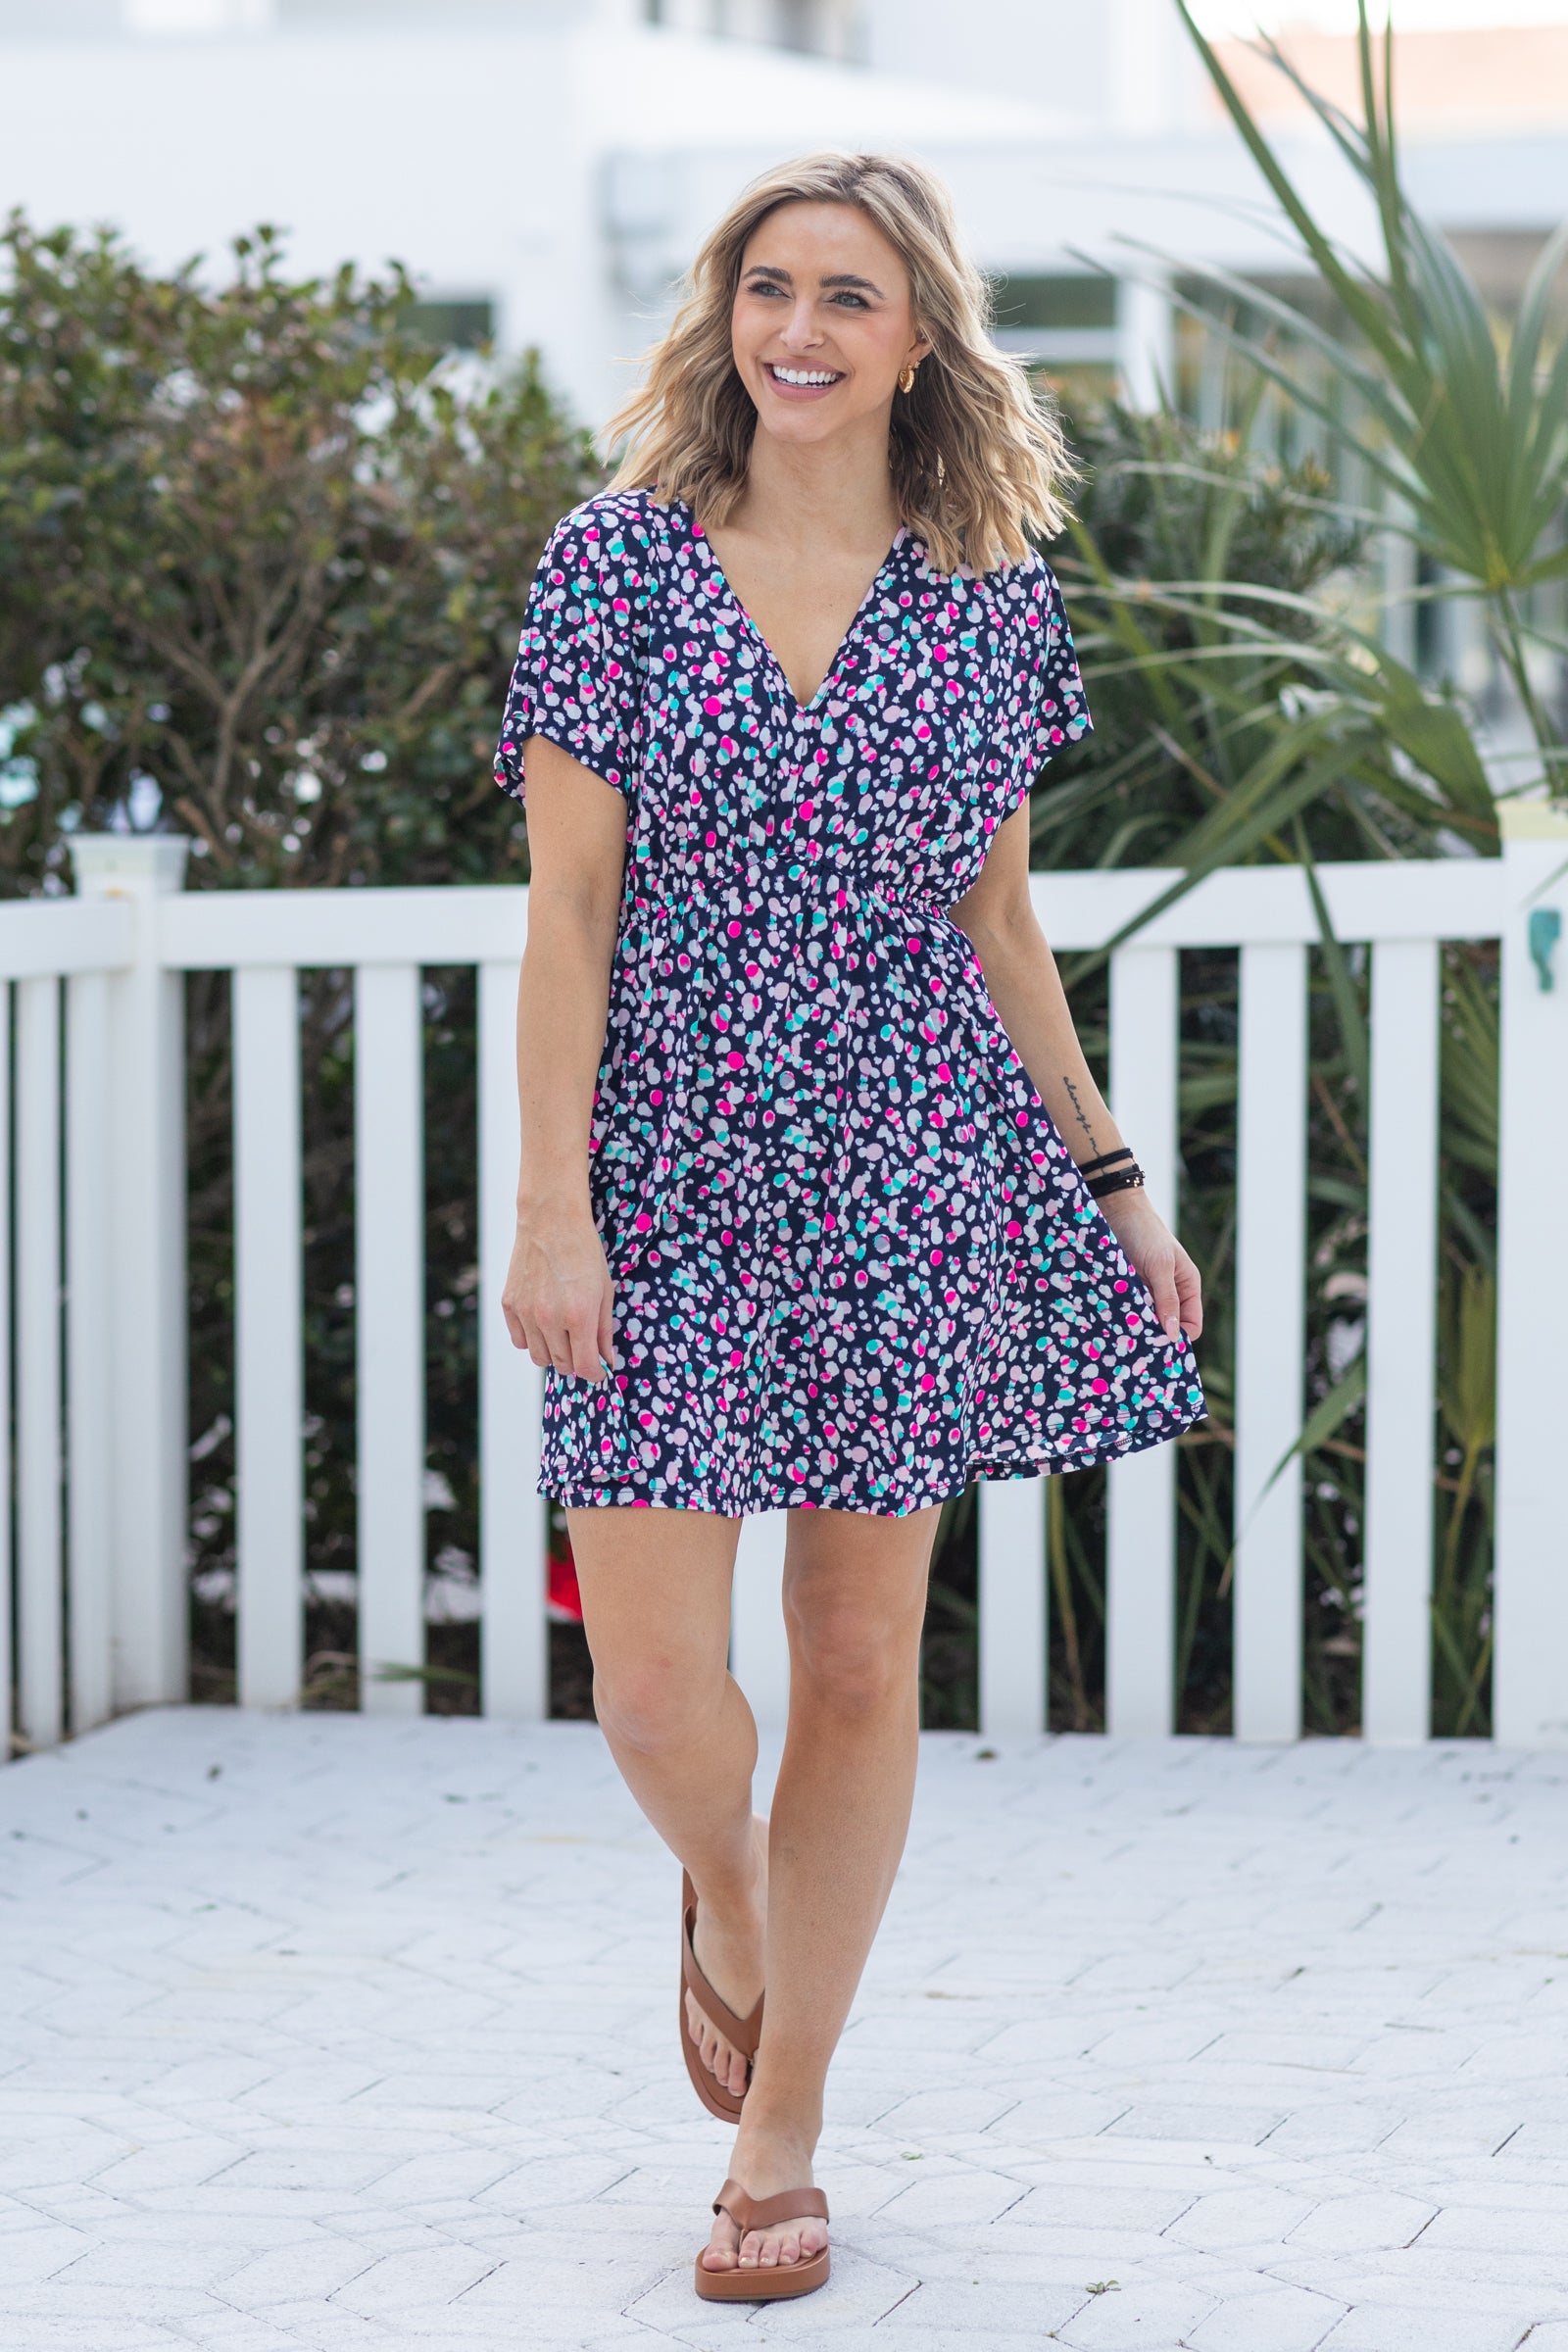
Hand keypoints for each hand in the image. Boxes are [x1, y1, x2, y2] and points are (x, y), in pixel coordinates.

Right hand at [502, 1204, 615, 1380]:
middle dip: (576, 1362)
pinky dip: (532, 1339)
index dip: (595, 1374)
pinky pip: (519, 1340)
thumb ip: (605, 1331)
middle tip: (582, 1345)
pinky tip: (543, 1322)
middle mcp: (549, 1318)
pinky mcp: (509, 1304)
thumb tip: (606, 1361)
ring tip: (563, 1332)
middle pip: (561, 1365)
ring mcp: (525, 1312)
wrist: (552, 1221)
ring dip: (553, 1353)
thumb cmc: (584, 1253)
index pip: (584, 1367)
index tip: (598, 1370)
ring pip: (538, 1357)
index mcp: (579, 1315)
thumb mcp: (605, 1291)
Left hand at [1096, 1187, 1202, 1346]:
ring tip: (1121, 1329)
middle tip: (1135, 1340)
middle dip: (1154, 1335)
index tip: (1157, 1344)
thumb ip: (1167, 1299)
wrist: (1116, 1210)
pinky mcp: (1127, 1291)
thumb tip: (1173, 1336)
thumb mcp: (1160, 1266)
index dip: (1178, 1337)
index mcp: (1187, 1287)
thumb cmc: (1145, 1233)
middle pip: (1167, 1327)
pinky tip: (1111, 1319)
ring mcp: (1147, 1293)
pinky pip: (1128, 1312)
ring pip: (1145, 1322)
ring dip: (1135, 1326)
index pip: (1191, 1326)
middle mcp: (1169, 1293)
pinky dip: (1122, 1317)